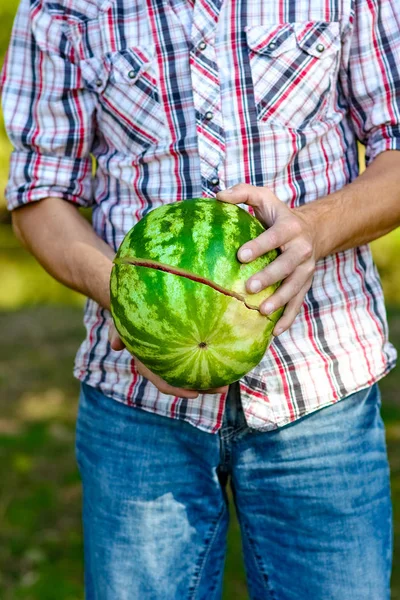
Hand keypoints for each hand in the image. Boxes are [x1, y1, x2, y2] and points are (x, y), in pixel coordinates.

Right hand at [108, 322, 227, 397]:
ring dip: (212, 378)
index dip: (177, 390)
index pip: (163, 382)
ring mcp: (175, 359)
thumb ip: (117, 332)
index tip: (193, 394)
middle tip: (222, 389)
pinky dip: (212, 361)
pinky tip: (229, 360)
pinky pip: (199, 358)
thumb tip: (114, 346)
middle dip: (203, 387)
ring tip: (231, 379)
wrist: (139, 305)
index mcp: (150, 365)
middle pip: (185, 382)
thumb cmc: (130, 317)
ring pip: (195, 373)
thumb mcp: (121, 323)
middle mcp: (164, 365)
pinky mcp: (186, 348)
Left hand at [217, 184, 318, 335]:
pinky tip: (274, 332)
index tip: (241, 256)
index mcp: (290, 228)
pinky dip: (288, 319)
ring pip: (294, 288)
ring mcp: (306, 270)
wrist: (313, 231)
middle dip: (270, 277)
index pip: (275, 237)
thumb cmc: (279, 215)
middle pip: (288, 266)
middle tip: (249, 287)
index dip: (260, 246)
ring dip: (280, 301)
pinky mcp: (305, 286)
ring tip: (263, 311)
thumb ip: (242, 193)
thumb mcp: (264, 198)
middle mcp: (302, 250)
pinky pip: (298, 304)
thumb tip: (217, 196)